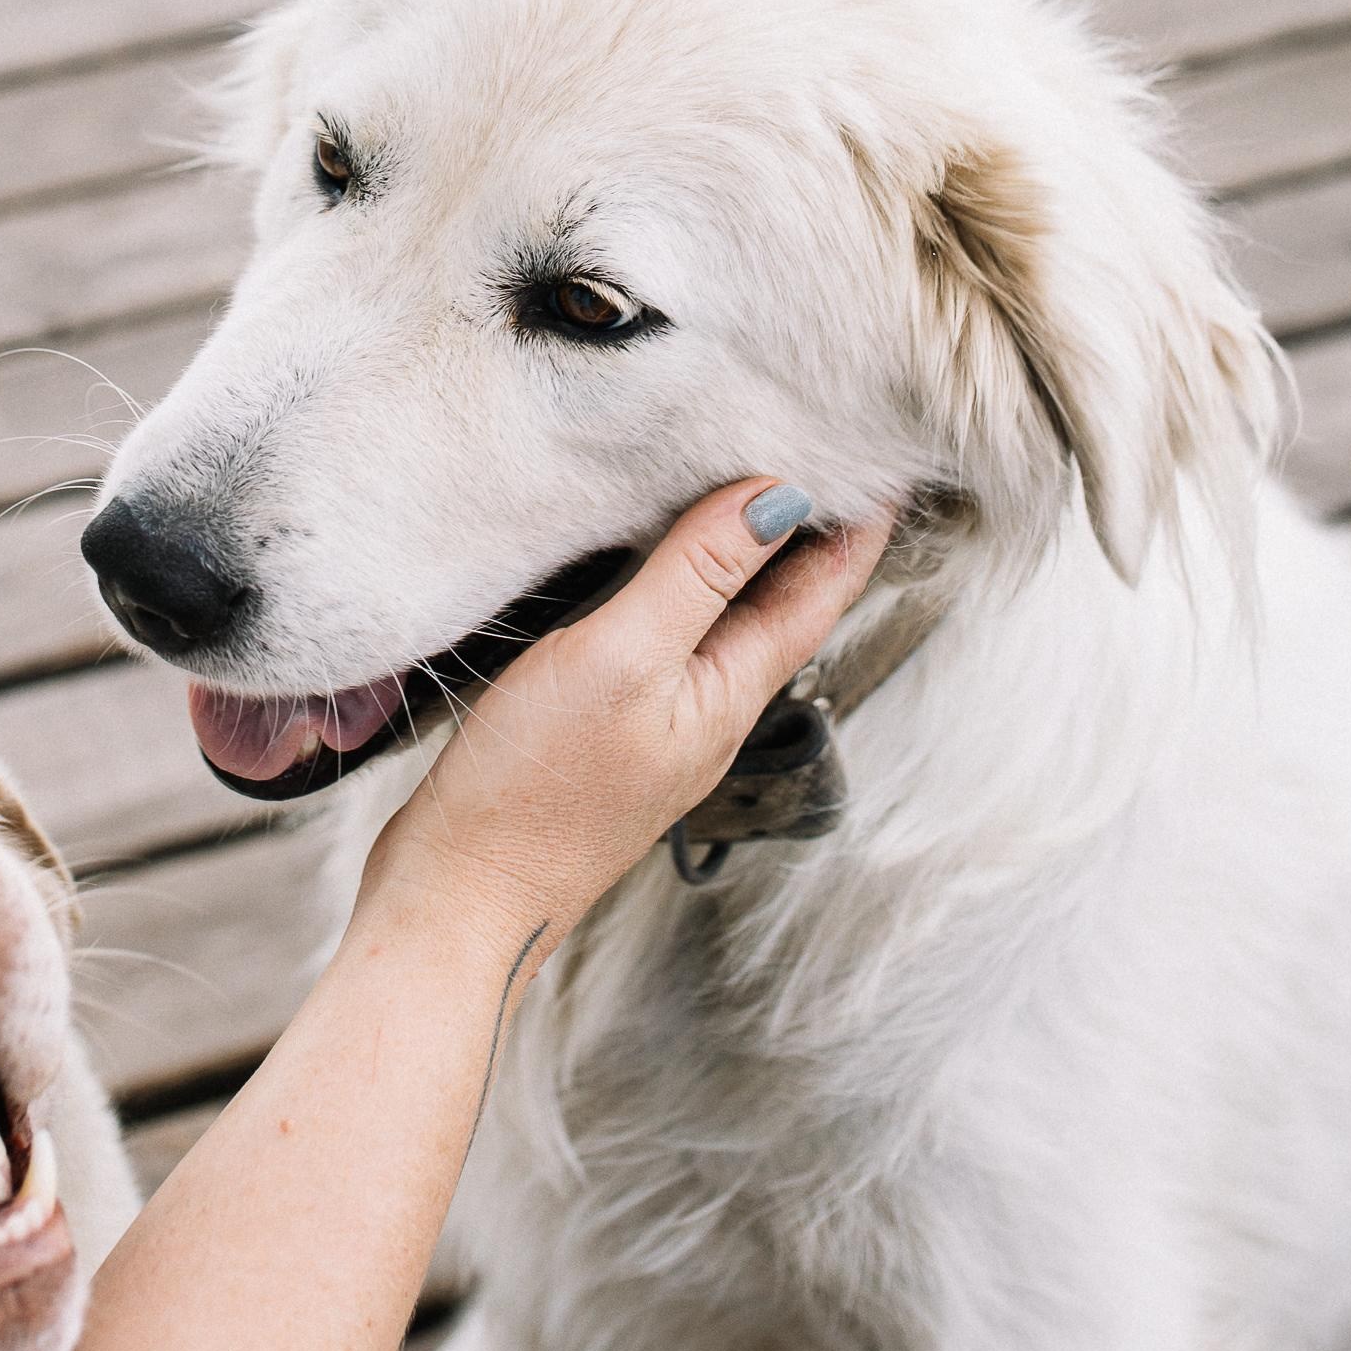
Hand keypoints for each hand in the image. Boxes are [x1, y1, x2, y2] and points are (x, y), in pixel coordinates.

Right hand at [363, 482, 894, 957]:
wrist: (461, 894)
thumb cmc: (537, 790)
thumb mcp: (622, 659)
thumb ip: (695, 576)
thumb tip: (775, 499)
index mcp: (730, 693)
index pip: (818, 594)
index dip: (855, 527)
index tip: (888, 462)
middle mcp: (709, 707)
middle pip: (783, 605)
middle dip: (813, 532)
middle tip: (837, 455)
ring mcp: (661, 719)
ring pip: (729, 618)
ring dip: (754, 554)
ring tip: (763, 488)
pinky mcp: (609, 722)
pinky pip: (673, 632)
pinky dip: (688, 580)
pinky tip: (663, 559)